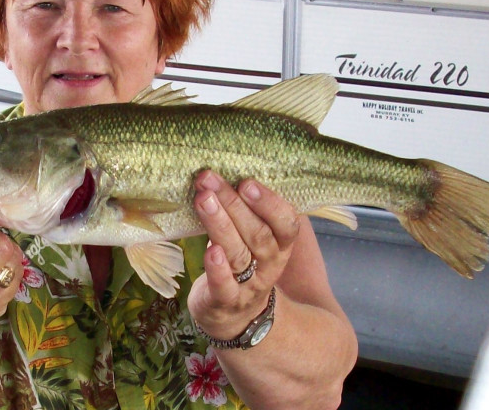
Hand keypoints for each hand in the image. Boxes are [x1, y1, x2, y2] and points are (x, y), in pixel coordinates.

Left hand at [187, 171, 300, 340]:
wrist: (235, 318)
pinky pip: (225, 286)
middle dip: (234, 204)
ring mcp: (250, 285)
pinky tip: (210, 251)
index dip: (269, 202)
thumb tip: (229, 170)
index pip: (286, 222)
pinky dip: (218, 269)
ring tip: (203, 200)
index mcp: (280, 244)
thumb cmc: (243, 264)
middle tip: (210, 180)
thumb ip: (250, 212)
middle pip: (258, 233)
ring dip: (220, 224)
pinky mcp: (226, 302)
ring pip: (239, 254)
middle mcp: (270, 264)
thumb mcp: (254, 239)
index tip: (246, 181)